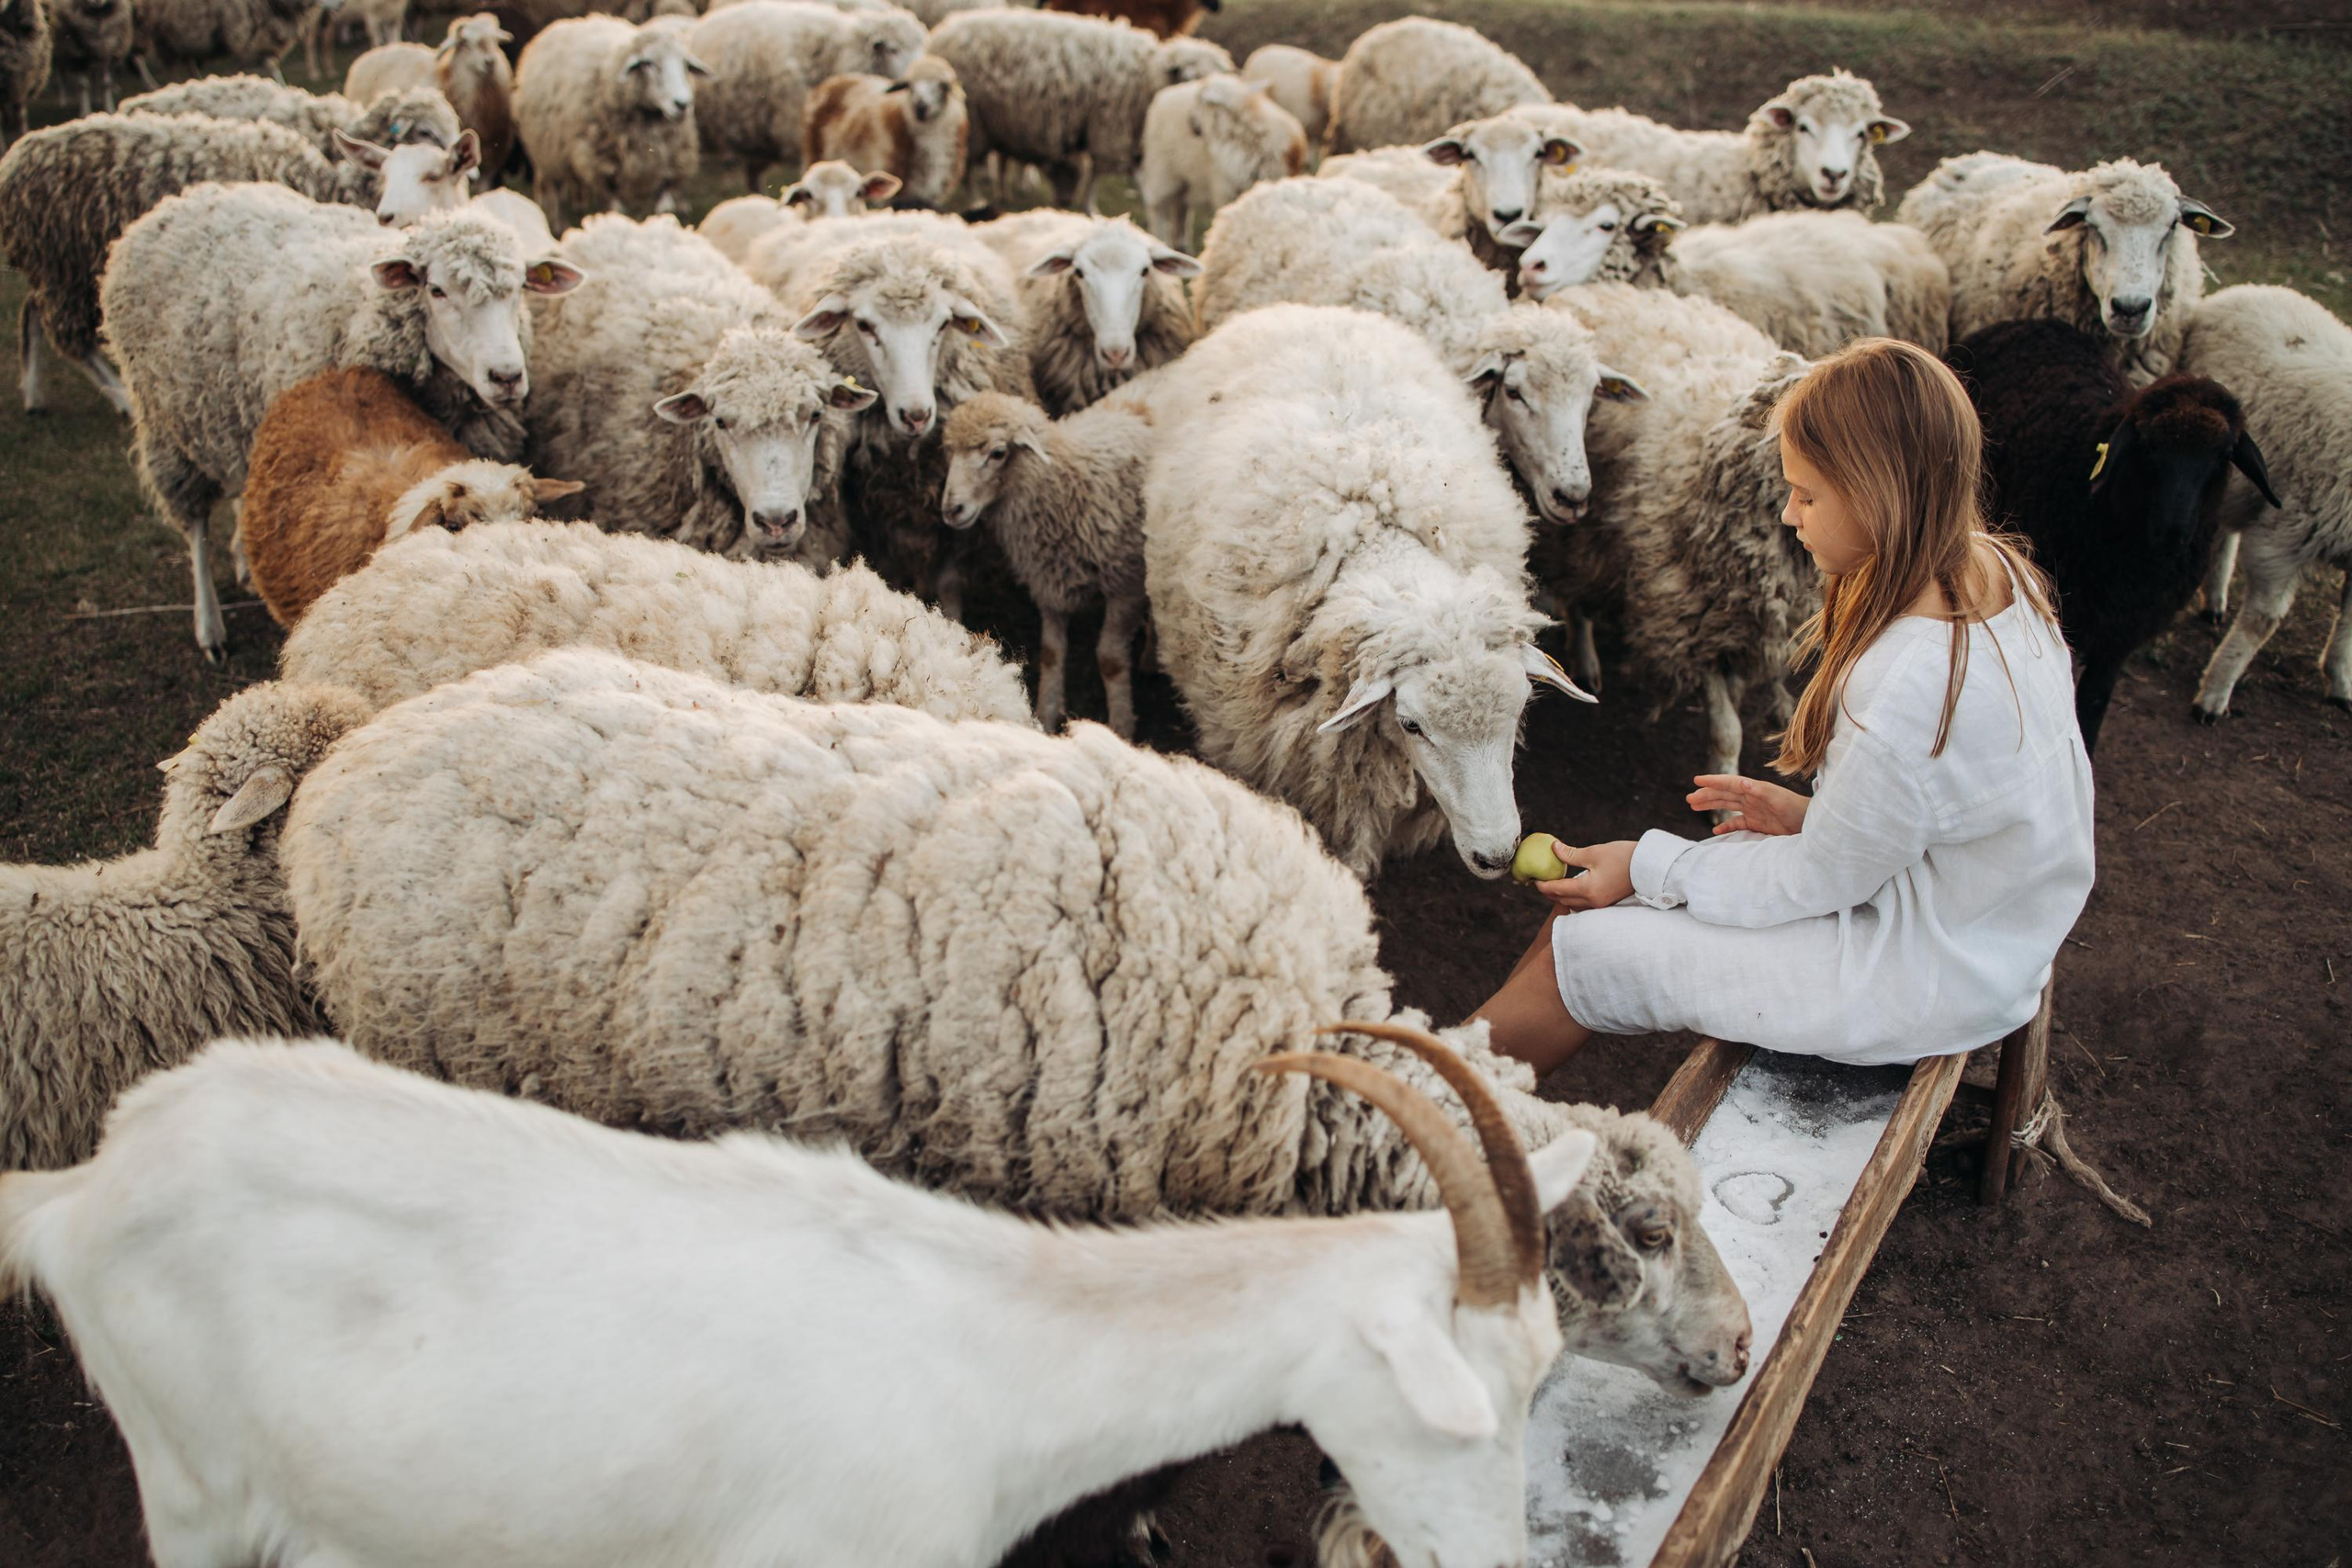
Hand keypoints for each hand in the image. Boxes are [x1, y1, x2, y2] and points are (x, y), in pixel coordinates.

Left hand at [1535, 840, 1635, 911]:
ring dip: (1560, 896)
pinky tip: (1570, 888)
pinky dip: (1573, 897)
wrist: (1648, 866)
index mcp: (1587, 890)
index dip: (1542, 885)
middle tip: (1538, 882)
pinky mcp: (1607, 903)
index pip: (1556, 890)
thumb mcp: (1594, 852)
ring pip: (1572, 904)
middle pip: (1562, 900)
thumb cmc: (1622, 856)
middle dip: (1548, 892)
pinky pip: (1583, 904)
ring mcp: (1600, 905)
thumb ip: (1570, 854)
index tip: (1531, 879)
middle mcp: (1592, 902)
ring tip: (1551, 884)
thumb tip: (1552, 848)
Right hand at [1686, 774, 1809, 836]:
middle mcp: (1751, 798)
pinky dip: (1726, 826)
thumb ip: (1759, 790)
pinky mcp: (1758, 823)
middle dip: (1706, 795)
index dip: (1713, 781)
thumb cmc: (1795, 808)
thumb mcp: (1776, 798)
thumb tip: (1741, 783)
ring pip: (1727, 806)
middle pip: (1724, 794)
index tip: (1696, 780)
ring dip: (1711, 805)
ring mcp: (1754, 810)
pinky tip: (1716, 831)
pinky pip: (1737, 823)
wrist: (1810, 823)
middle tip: (1689, 798)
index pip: (1729, 783)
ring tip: (1695, 806)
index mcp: (1754, 789)